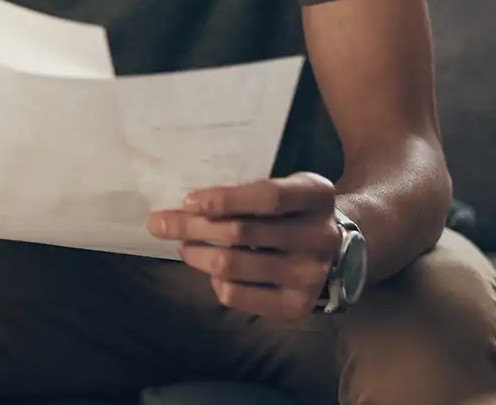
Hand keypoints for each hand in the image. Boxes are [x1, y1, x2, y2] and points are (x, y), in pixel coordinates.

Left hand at [147, 172, 342, 321]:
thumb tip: (185, 204)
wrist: (337, 252)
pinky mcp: (297, 306)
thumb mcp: (285, 187)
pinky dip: (216, 281)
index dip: (224, 199)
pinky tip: (214, 271)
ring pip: (233, 266)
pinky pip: (238, 295)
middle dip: (191, 226)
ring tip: (182, 245)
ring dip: (196, 254)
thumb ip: (247, 191)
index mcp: (317, 196)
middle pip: (241, 232)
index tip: (187, 200)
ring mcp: (310, 276)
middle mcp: (319, 237)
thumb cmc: (293, 212)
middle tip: (159, 223)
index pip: (267, 197)